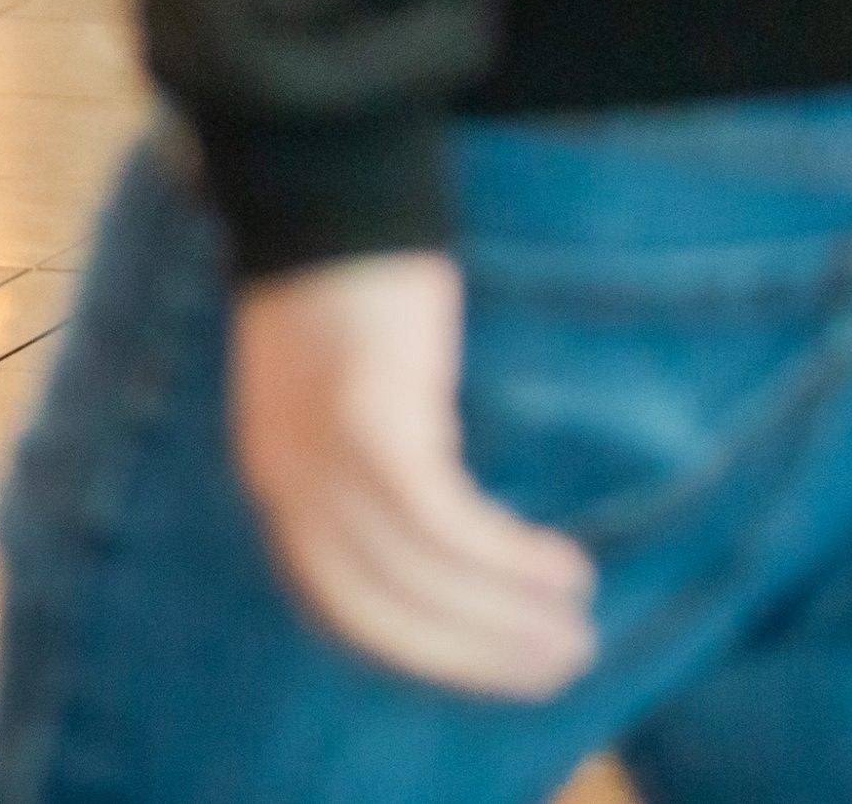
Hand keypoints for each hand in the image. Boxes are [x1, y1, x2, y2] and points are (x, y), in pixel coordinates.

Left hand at [229, 252, 595, 701]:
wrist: (322, 179)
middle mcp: (285, 476)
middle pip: (379, 607)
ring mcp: (323, 451)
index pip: (339, 604)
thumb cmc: (348, 284)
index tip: (493, 671)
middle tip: (560, 669)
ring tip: (576, 632)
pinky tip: (564, 567)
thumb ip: (367, 466)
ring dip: (505, 617)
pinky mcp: (372, 419)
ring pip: (420, 575)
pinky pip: (445, 522)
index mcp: (275, 474)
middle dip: (473, 653)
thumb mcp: (339, 392)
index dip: (423, 650)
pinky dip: (506, 559)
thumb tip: (440, 543)